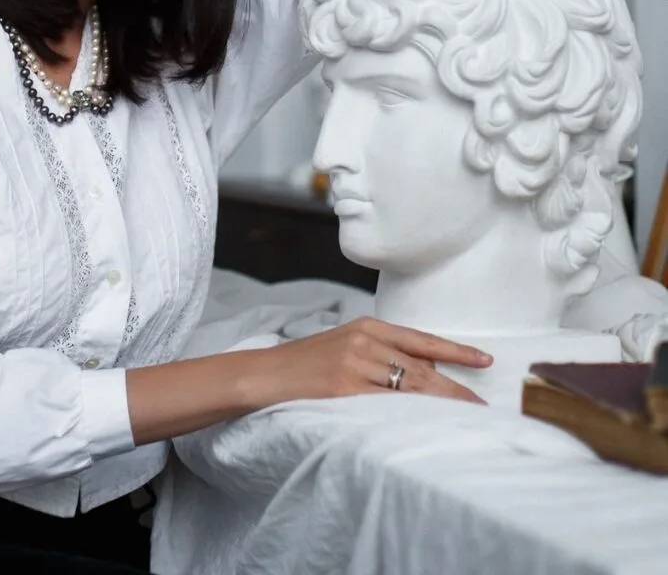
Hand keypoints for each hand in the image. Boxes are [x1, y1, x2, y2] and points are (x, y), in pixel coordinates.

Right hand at [261, 317, 492, 406]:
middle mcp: (364, 341)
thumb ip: (377, 353)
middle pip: (422, 366)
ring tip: (466, 417)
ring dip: (441, 403)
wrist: (264, 374)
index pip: (420, 339)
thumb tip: (418, 373)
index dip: (455, 351)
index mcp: (366, 326)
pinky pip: (386, 402)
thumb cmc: (304, 364)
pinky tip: (428, 422)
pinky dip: (411, 413)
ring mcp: (354, 363)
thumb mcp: (343, 346)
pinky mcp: (344, 387)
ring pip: (410, 385)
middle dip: (455, 388)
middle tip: (483, 405)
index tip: (484, 360)